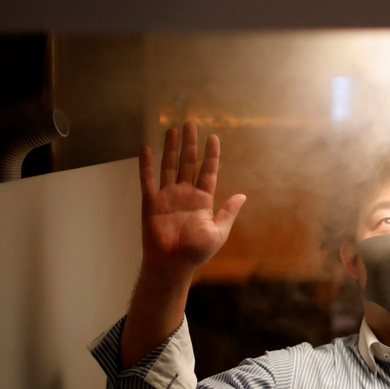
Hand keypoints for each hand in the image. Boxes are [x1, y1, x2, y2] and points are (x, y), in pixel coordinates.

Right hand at [138, 121, 245, 273]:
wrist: (172, 265)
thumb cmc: (195, 252)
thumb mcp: (219, 232)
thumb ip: (228, 212)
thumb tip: (243, 196)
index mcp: (202, 200)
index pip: (208, 171)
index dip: (211, 155)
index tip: (213, 137)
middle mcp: (185, 194)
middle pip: (188, 163)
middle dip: (190, 144)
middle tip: (191, 123)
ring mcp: (167, 196)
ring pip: (169, 166)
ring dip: (171, 148)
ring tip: (173, 129)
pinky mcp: (151, 202)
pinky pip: (147, 180)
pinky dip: (146, 165)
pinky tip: (147, 149)